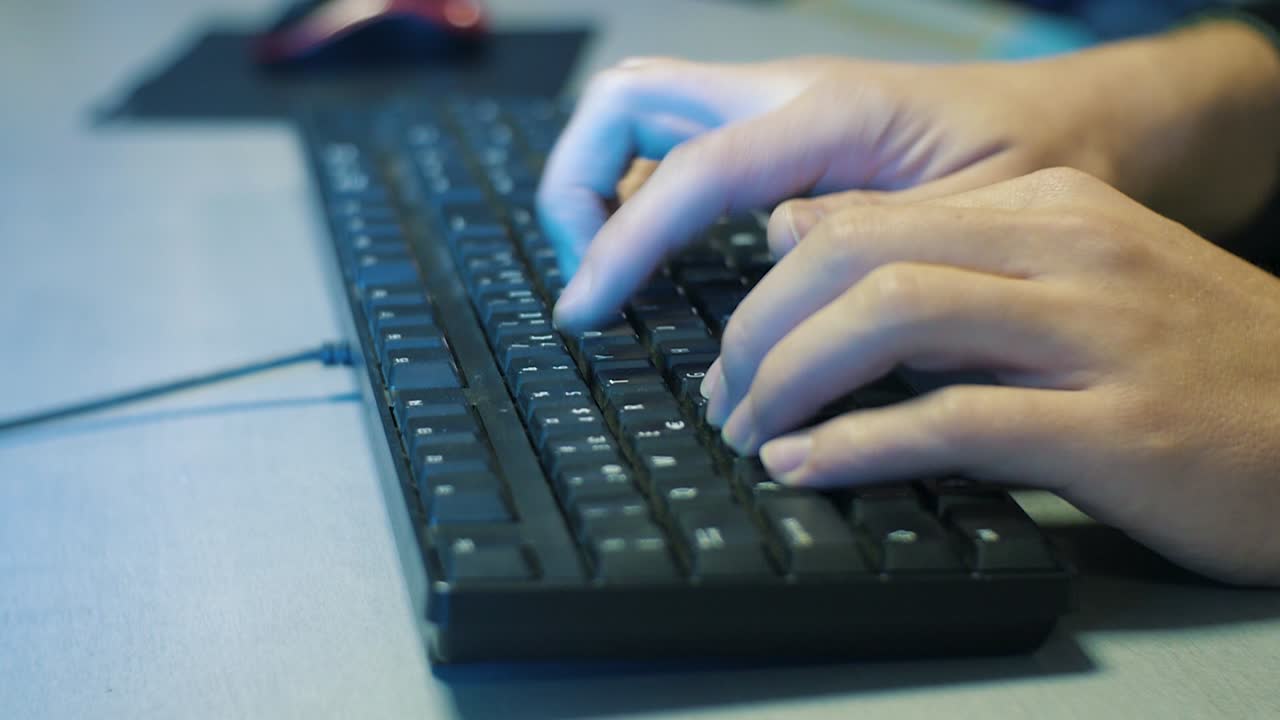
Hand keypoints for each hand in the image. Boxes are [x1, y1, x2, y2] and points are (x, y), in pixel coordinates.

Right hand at [539, 21, 1279, 332]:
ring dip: (604, 188)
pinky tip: (662, 262)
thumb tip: (765, 276)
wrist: (1088, 128)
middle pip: (629, 101)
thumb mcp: (974, 227)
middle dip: (576, 181)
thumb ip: (867, 245)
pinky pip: (682, 150)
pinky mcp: (784, 136)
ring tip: (611, 276)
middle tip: (587, 276)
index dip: (618, 245)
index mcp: (832, 112)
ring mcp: (780, 110)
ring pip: (643, 118)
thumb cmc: (1046, 169)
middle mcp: (790, 96)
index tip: (581, 312)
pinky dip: (646, 198)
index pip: (687, 173)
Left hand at [706, 167, 1279, 585]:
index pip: (864, 218)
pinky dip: (859, 445)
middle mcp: (1064, 250)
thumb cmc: (1192, 362)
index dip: (770, 287)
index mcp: (1045, 208)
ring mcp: (1093, 333)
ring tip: (753, 430)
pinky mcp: (1115, 427)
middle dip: (762, 329)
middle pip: (857, 256)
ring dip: (793, 378)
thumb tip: (804, 240)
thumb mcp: (1068, 282)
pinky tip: (809, 467)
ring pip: (893, 318)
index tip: (735, 347)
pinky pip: (956, 421)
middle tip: (727, 394)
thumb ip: (946, 260)